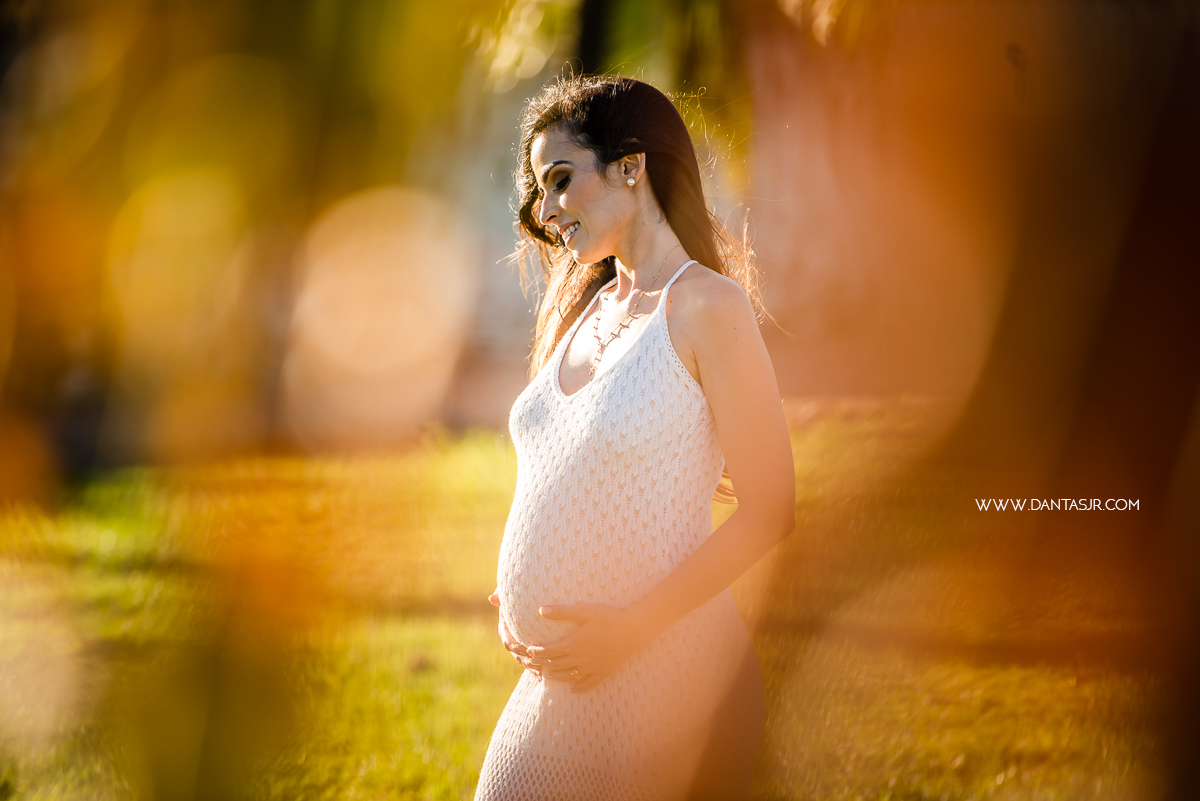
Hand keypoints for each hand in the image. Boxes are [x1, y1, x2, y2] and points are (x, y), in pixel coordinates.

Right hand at [489, 592, 541, 680]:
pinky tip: (547, 676)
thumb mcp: (512, 593)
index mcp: (506, 629)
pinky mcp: (532, 649)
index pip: (508, 641)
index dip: (516, 647)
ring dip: (533, 667)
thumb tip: (491, 598)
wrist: (533, 598)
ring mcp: (522, 646)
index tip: (525, 649)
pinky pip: (534, 662)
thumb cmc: (522, 593)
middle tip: (537, 665)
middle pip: (517, 655)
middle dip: (526, 661)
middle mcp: (513, 639)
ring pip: (525, 661)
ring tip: (543, 672)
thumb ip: (503, 595)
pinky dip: (539, 669)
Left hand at [526, 604, 647, 691]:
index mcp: (573, 643)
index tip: (528, 651)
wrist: (633, 631)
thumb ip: (562, 612)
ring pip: (568, 676)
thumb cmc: (608, 618)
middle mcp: (580, 658)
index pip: (549, 651)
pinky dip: (578, 687)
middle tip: (532, 664)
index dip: (536, 652)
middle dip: (541, 664)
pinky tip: (573, 689)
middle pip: (555, 664)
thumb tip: (540, 610)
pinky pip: (588, 683)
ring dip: (555, 676)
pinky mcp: (603, 671)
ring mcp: (591, 667)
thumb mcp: (584, 611)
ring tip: (547, 676)